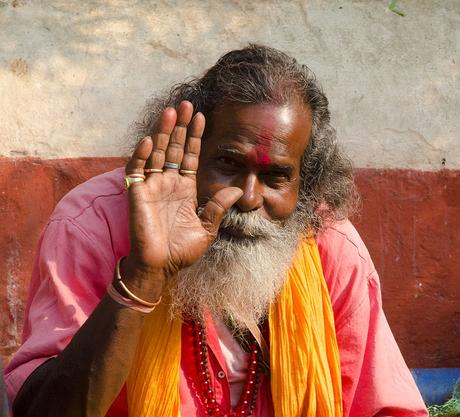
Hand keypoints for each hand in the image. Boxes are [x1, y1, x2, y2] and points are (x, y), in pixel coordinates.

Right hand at [121, 101, 242, 298]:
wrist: (161, 267)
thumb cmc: (182, 250)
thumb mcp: (207, 227)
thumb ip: (219, 206)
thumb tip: (240, 189)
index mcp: (185, 188)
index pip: (190, 156)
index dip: (195, 137)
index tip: (203, 117)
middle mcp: (168, 182)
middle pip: (174, 148)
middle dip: (180, 127)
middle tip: (186, 104)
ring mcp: (151, 186)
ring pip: (156, 152)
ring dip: (162, 132)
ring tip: (171, 112)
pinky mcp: (136, 194)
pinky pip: (137, 170)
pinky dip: (142, 155)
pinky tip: (151, 140)